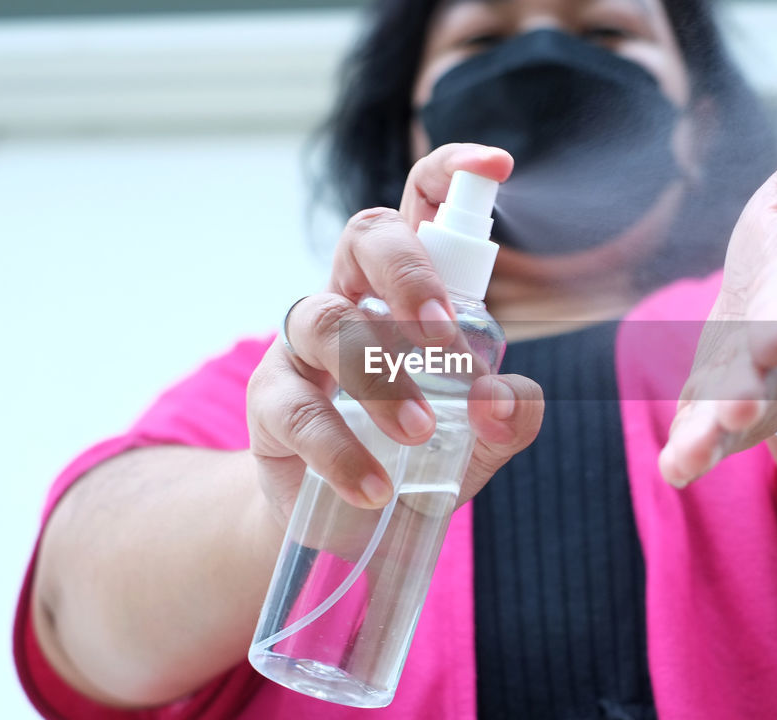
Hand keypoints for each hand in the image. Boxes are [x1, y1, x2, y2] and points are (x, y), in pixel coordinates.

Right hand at [246, 144, 543, 525]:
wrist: (351, 525)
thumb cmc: (419, 456)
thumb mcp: (477, 439)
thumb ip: (506, 417)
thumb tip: (502, 401)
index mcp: (409, 290)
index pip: (421, 207)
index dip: (450, 173)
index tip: (495, 165)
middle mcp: (354, 298)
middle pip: (365, 236)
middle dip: (407, 273)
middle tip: (443, 337)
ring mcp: (304, 347)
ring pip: (328, 320)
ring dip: (378, 374)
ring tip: (420, 432)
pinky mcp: (271, 402)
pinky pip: (298, 409)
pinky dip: (340, 449)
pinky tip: (375, 487)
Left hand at [659, 125, 776, 485]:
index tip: (772, 341)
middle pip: (772, 373)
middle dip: (750, 392)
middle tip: (731, 413)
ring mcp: (762, 380)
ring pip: (743, 412)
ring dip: (716, 435)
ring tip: (688, 460)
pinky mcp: (728, 398)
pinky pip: (714, 429)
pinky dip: (697, 450)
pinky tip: (674, 471)